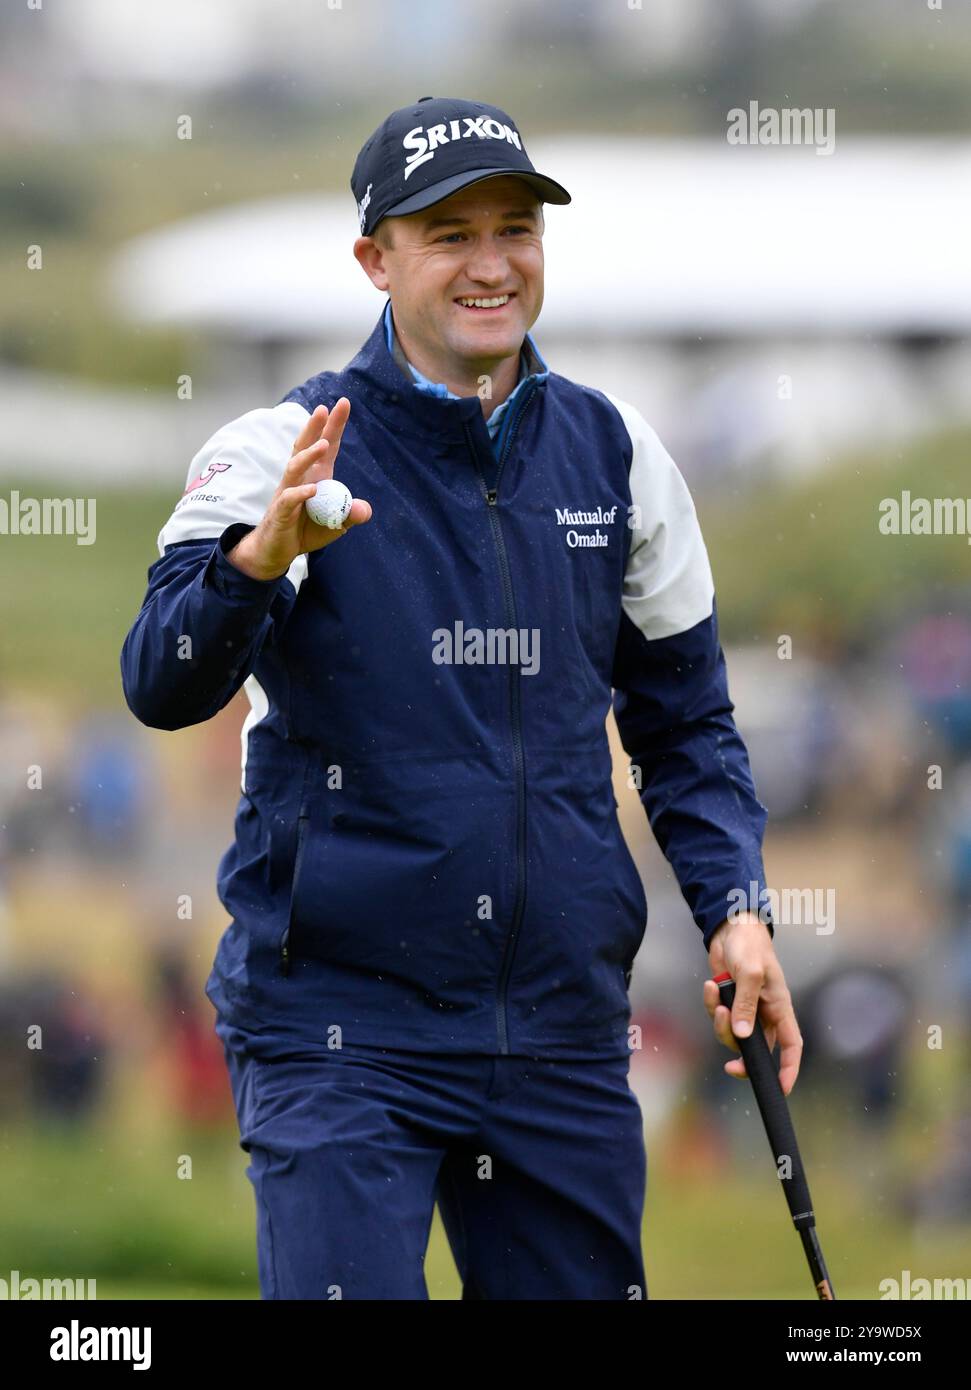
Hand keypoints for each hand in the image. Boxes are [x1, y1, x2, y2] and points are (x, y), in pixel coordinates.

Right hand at [227, 398, 371, 579]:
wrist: (277, 551)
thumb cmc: (305, 531)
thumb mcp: (335, 524)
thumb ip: (350, 514)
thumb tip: (365, 510)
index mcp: (316, 476)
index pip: (327, 446)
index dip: (334, 425)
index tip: (343, 402)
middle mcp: (300, 478)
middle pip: (305, 447)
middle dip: (315, 427)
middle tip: (324, 408)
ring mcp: (287, 492)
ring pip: (295, 467)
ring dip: (309, 455)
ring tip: (324, 445)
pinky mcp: (280, 511)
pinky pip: (288, 498)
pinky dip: (300, 493)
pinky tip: (313, 489)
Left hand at [702, 912, 802, 1095]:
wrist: (730, 928)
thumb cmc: (749, 946)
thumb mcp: (750, 973)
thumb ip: (746, 1004)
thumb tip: (743, 1035)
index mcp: (780, 1007)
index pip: (792, 1046)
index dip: (790, 1069)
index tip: (782, 1088)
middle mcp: (765, 1013)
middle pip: (757, 1049)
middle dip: (743, 1058)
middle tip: (730, 1067)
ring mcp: (745, 1009)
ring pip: (733, 1035)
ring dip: (721, 1024)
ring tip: (716, 1000)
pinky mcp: (728, 1003)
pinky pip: (717, 1017)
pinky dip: (711, 1005)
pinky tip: (711, 986)